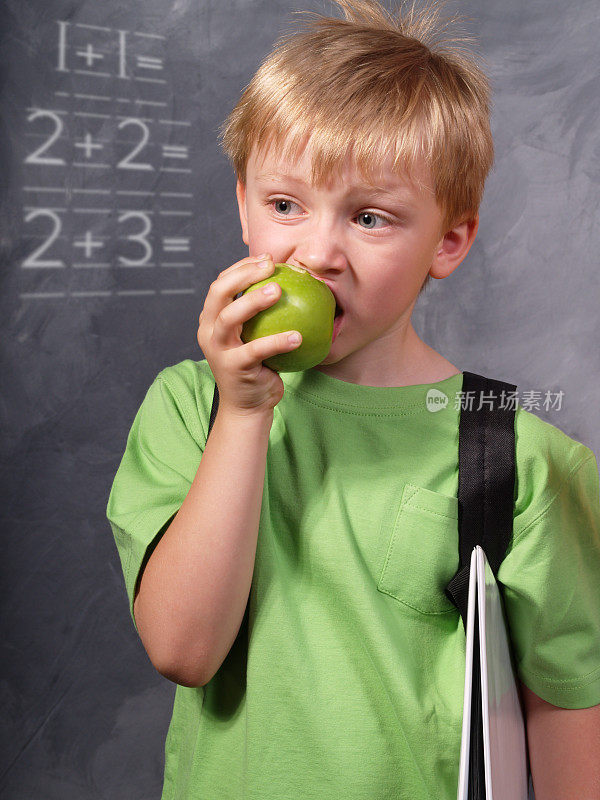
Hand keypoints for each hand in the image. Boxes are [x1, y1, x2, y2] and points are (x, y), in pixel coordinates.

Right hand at [197, 254, 301, 415]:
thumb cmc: (256, 366)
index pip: (220, 284)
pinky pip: (257, 350)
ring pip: (229, 318)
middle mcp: (209, 332)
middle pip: (218, 294)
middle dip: (242, 275)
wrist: (247, 406)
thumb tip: (290, 283)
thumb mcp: (252, 336)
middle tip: (270, 267)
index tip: (267, 259)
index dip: (241, 267)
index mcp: (211, 320)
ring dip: (253, 301)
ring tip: (278, 291)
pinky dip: (277, 341)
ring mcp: (218, 350)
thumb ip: (260, 314)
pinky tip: (298, 337)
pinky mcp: (234, 368)